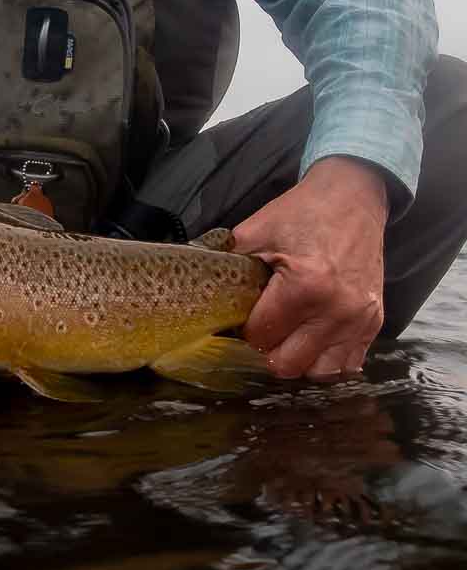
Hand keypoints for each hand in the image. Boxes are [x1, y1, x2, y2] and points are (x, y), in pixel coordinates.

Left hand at [233, 156, 388, 379]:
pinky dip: (326, 359)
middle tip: (258, 332)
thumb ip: (224, 262)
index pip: (261, 336)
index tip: (238, 320)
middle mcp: (336, 309)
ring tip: (285, 339)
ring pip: (319, 372)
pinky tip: (311, 341)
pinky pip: (349, 363)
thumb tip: (195, 288)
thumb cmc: (302, 212)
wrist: (353, 196)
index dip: (243, 331)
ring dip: (297, 360)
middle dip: (265, 352)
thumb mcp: (256, 231)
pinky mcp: (374, 321)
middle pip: (287, 363)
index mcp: (305, 286)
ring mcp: (359, 319)